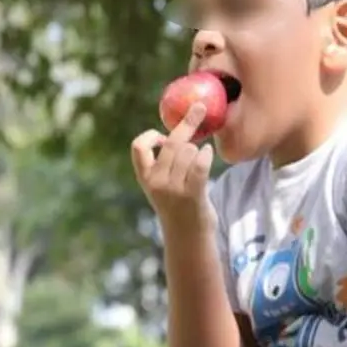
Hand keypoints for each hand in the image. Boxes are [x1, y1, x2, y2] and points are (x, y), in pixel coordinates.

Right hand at [131, 102, 215, 229]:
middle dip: (188, 123)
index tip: (161, 135)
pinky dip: (206, 154)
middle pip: (171, 143)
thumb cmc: (179, 207)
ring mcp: (174, 189)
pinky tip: (208, 153)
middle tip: (200, 108)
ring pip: (188, 151)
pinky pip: (201, 163)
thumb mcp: (162, 187)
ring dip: (198, 149)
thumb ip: (164, 165)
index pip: (138, 148)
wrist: (188, 238)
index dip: (149, 135)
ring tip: (200, 159)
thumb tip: (177, 132)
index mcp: (146, 178)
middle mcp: (157, 182)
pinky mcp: (192, 194)